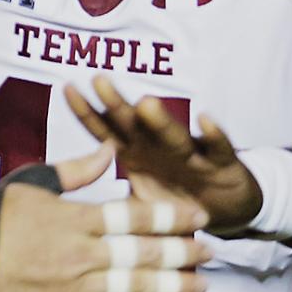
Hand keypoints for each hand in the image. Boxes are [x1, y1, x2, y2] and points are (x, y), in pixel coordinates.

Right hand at [0, 149, 208, 291]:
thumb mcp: (32, 181)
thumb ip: (75, 170)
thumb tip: (110, 150)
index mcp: (76, 219)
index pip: (135, 217)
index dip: (171, 217)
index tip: (199, 217)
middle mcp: (81, 254)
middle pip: (143, 253)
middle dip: (183, 252)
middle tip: (211, 252)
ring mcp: (73, 288)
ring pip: (133, 286)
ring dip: (172, 286)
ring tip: (200, 286)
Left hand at [65, 76, 265, 235]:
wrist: (225, 209)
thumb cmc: (175, 200)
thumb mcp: (138, 204)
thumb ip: (110, 203)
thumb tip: (71, 207)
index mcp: (138, 155)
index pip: (107, 131)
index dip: (87, 112)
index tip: (67, 89)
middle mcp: (161, 148)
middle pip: (136, 125)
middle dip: (116, 105)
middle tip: (98, 81)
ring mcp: (192, 153)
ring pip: (172, 135)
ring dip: (159, 120)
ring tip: (144, 104)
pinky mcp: (222, 162)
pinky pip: (217, 148)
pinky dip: (213, 134)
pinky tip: (204, 119)